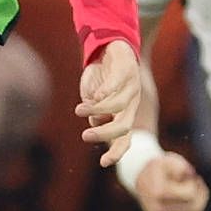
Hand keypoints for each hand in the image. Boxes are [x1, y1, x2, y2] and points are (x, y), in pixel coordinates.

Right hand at [78, 39, 142, 162]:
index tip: (103, 163)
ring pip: (118, 106)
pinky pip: (117, 84)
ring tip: (79, 110)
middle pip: (124, 126)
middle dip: (105, 134)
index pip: (125, 139)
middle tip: (85, 136)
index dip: (117, 153)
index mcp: (125, 114)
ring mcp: (131, 87)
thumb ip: (94, 114)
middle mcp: (131, 104)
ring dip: (97, 111)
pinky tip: (94, 96)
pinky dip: (105, 92)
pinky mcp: (126, 70)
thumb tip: (95, 123)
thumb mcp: (94, 100)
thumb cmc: (101, 78)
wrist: (111, 46)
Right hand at [131, 153, 209, 210]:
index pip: (190, 194)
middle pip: (195, 207)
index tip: (188, 175)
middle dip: (200, 193)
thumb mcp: (167, 160)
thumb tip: (191, 176)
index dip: (194, 182)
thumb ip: (180, 166)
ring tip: (194, 188)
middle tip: (196, 181)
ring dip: (200, 200)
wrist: (140, 181)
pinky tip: (190, 197)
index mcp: (157, 193)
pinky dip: (194, 208)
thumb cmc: (158, 169)